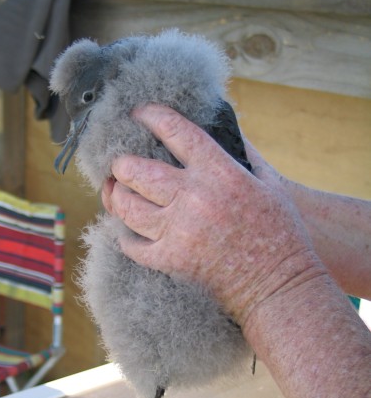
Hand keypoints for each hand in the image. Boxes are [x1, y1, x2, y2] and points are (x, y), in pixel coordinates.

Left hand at [102, 104, 325, 326]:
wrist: (279, 284)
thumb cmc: (279, 233)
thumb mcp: (270, 183)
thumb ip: (245, 154)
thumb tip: (227, 130)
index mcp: (220, 173)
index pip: (175, 131)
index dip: (151, 116)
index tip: (139, 113)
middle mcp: (194, 197)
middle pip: (136, 170)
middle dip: (122, 164)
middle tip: (122, 165)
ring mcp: (179, 230)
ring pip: (127, 206)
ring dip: (118, 196)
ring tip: (120, 192)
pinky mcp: (171, 260)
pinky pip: (132, 245)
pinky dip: (126, 237)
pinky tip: (129, 232)